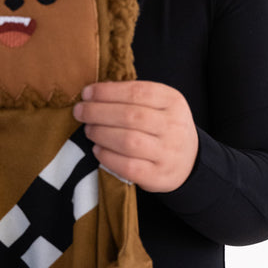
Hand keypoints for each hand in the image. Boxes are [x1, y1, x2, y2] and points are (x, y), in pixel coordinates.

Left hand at [73, 81, 197, 192]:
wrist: (188, 161)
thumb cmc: (163, 128)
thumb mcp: (158, 105)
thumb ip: (132, 97)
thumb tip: (94, 92)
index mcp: (173, 101)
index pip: (137, 92)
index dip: (107, 92)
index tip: (86, 93)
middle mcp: (173, 126)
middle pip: (130, 116)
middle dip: (98, 112)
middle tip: (80, 112)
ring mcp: (168, 153)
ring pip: (128, 141)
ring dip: (101, 133)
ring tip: (88, 130)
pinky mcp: (158, 176)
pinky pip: (128, 166)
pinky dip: (107, 157)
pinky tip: (98, 150)